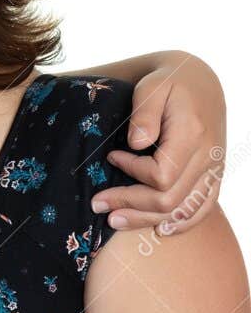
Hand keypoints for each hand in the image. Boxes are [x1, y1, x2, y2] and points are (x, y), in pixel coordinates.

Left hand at [94, 54, 225, 234]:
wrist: (201, 82)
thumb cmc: (170, 82)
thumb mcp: (152, 86)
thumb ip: (144, 113)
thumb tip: (135, 144)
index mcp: (193, 135)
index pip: (161, 174)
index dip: (132, 172)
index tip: (112, 157)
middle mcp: (209, 157)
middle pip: (169, 199)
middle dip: (129, 204)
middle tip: (96, 204)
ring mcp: (214, 169)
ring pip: (183, 210)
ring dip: (147, 220)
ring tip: (114, 221)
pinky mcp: (215, 175)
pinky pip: (204, 207)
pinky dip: (183, 222)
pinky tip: (161, 230)